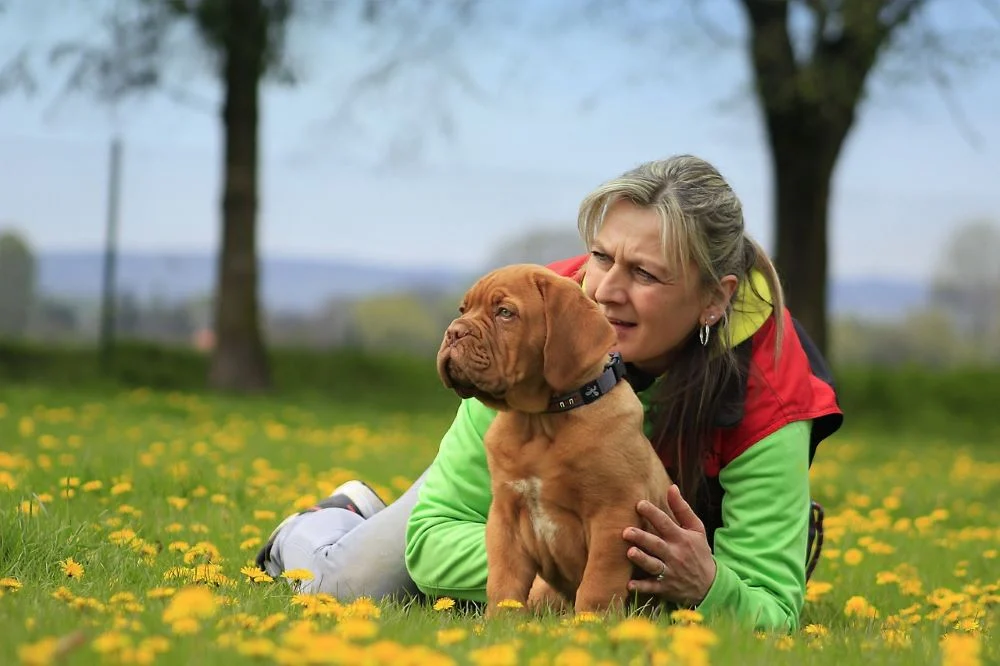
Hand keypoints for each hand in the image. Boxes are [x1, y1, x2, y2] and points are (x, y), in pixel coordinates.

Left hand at [622, 484, 716, 605]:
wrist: (710, 584)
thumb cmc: (698, 551)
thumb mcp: (696, 529)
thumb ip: (682, 509)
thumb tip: (672, 487)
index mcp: (681, 538)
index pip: (665, 523)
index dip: (652, 513)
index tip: (639, 504)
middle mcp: (675, 555)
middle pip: (656, 545)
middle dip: (642, 538)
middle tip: (626, 531)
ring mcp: (670, 572)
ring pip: (653, 565)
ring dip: (642, 559)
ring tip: (630, 552)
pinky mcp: (666, 588)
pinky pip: (652, 588)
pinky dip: (641, 587)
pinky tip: (629, 585)